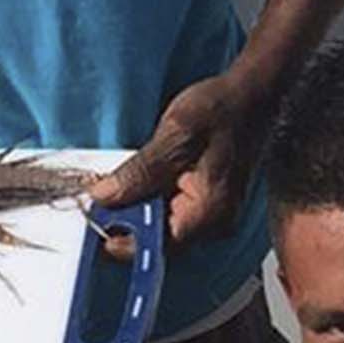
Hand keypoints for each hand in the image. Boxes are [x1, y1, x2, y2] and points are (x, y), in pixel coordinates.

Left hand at [89, 59, 283, 246]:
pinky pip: (167, 212)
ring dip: (132, 210)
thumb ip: (140, 171)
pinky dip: (145, 200)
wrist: (252, 95)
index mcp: (209, 213)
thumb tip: (103, 198)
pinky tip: (132, 181)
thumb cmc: (223, 109)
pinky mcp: (203, 203)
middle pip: (156, 241)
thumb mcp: (176, 134)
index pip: (156, 246)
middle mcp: (212, 224)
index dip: (119, 239)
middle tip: (94, 199)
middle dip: (122, 222)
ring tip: (109, 187)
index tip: (91, 222)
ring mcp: (210, 216)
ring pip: (159, 227)